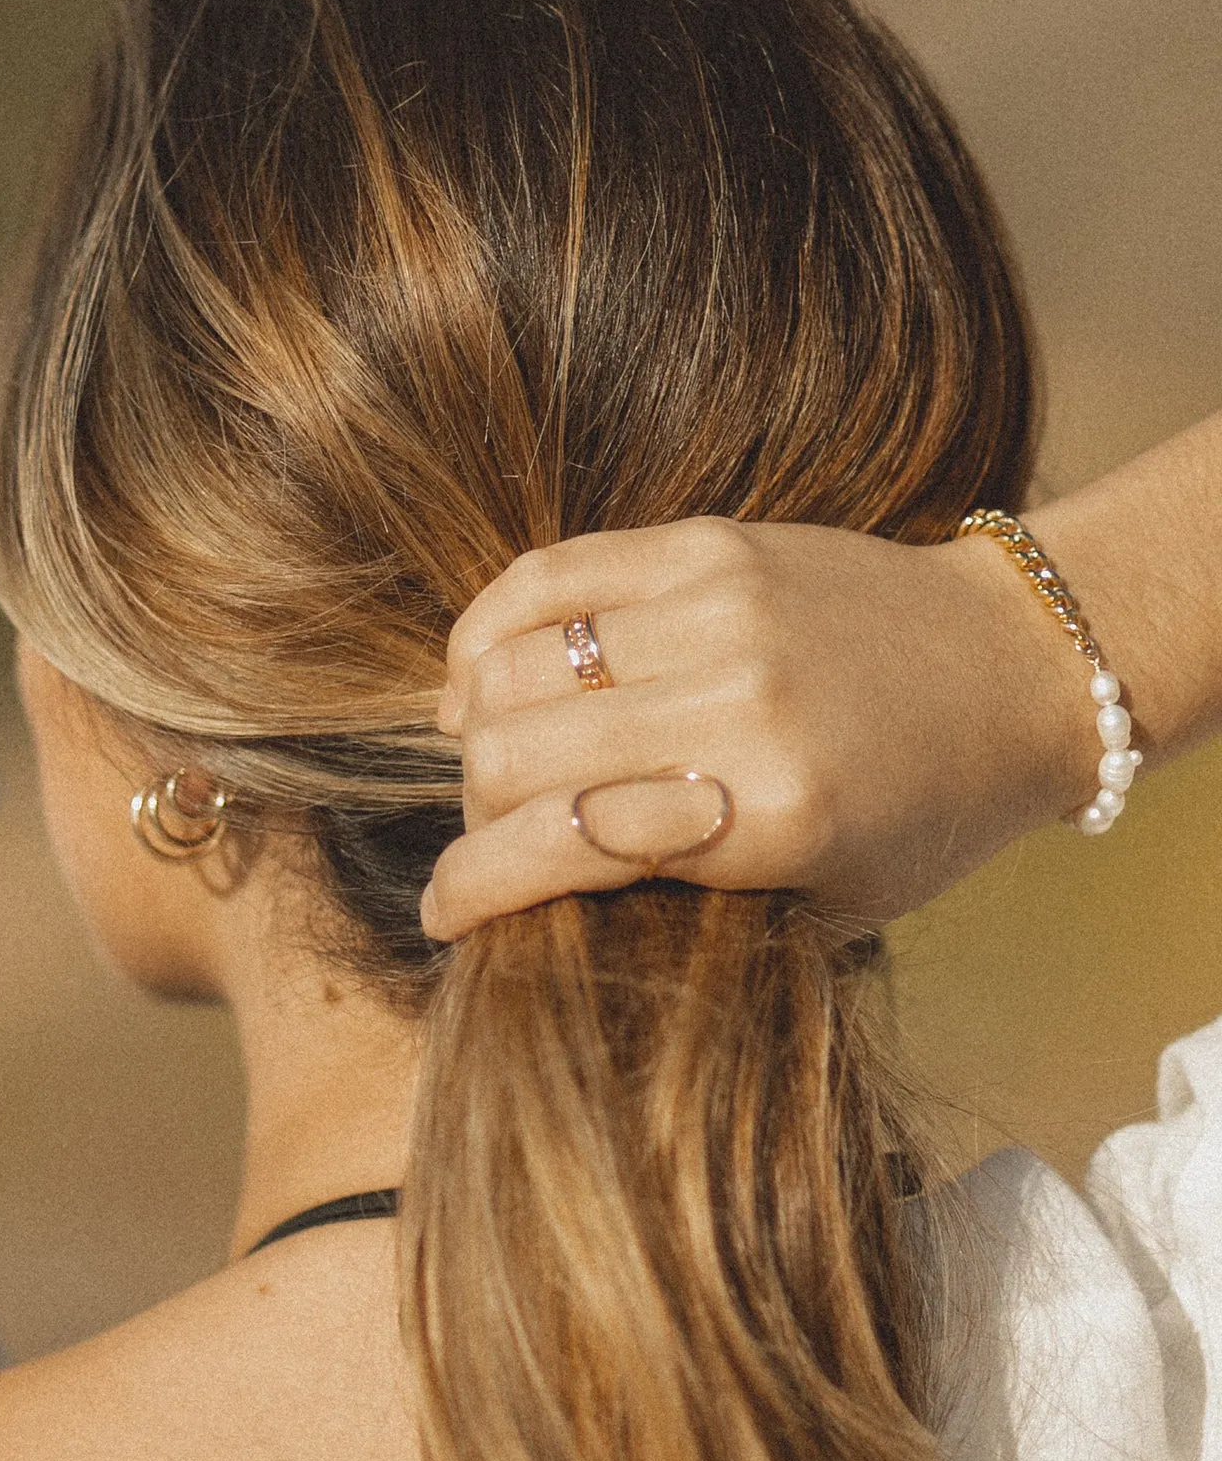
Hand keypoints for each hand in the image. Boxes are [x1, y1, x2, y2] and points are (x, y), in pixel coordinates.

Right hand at [422, 516, 1094, 938]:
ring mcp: (718, 608)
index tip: (444, 917)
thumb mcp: (822, 901)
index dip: (470, 893)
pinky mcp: (707, 543)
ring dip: (478, 726)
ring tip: (499, 754)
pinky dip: (487, 632)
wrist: (1017, 666)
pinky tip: (482, 673)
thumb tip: (524, 882)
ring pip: (508, 666)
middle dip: (478, 814)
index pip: (558, 850)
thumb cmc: (925, 810)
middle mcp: (736, 703)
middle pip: (508, 755)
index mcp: (770, 815)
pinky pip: (543, 577)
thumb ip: (681, 898)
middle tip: (501, 834)